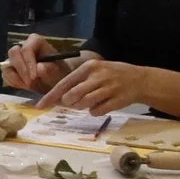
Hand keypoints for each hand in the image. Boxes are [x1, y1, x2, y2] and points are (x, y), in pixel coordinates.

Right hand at [2, 35, 69, 93]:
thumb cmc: (58, 72)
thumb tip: (39, 67)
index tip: (34, 77)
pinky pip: (6, 75)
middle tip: (30, 83)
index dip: (28, 62)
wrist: (55, 80)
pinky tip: (25, 86)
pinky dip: (13, 82)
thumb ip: (49, 69)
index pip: (26, 49)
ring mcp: (15, 57)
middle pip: (13, 53)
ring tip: (29, 86)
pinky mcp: (10, 68)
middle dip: (21, 70)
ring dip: (16, 77)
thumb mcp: (58, 72)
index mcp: (35, 41)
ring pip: (7, 65)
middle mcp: (23, 46)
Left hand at [39, 58, 153, 115]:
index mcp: (89, 67)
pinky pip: (97, 111)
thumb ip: (77, 82)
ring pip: (84, 104)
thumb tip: (57, 98)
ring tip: (91, 101)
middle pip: (72, 96)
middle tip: (75, 102)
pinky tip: (103, 104)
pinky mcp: (117, 100)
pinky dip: (96, 111)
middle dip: (69, 103)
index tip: (40, 106)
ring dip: (82, 107)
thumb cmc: (112, 76)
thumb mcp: (94, 72)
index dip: (51, 96)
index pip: (64, 83)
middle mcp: (98, 76)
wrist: (140, 80)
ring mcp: (108, 88)